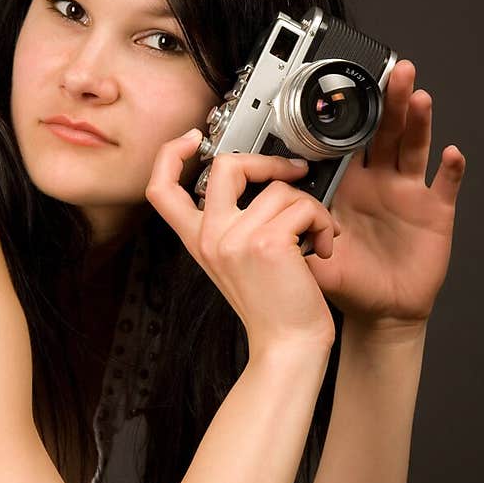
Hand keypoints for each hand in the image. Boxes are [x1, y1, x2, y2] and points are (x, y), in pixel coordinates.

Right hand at [144, 131, 339, 353]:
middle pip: (224, 166)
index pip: (161, 189)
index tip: (192, 138)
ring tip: (315, 237)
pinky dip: (322, 223)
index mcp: (199, 241)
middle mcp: (210, 237)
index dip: (171, 154)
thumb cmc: (273, 307)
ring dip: (309, 208)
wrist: (287, 345)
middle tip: (292, 172)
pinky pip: (303, 205)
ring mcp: (235, 238)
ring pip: (279, 187)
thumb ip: (234, 225)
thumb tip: (265, 180)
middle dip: (266, 161)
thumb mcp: (239, 262)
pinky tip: (321, 247)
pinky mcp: (267, 242)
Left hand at [305, 59, 466, 329]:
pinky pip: (446, 186)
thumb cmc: (346, 283)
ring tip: (419, 96)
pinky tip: (451, 155)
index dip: (352, 113)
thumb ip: (284, 232)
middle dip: (390, 100)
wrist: (379, 313)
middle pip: (386, 131)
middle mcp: (380, 182)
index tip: (349, 85)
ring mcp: (410, 194)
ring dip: (419, 121)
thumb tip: (253, 214)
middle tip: (394, 71)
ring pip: (415, 147)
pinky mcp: (435, 212)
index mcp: (348, 185)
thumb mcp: (307, 256)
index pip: (350, 140)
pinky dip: (452, 170)